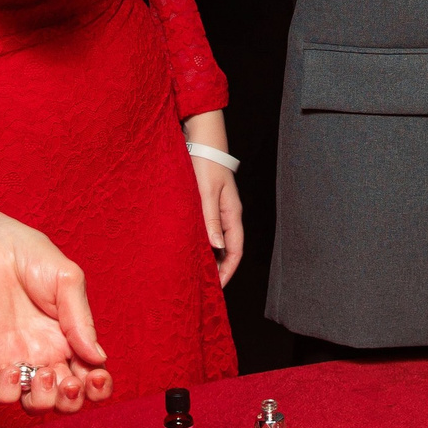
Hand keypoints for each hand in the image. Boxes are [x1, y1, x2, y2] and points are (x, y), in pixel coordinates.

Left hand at [0, 216, 112, 413]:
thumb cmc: (33, 258)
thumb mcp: (69, 282)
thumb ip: (83, 321)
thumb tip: (99, 358)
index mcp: (72, 341)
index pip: (91, 380)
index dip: (99, 389)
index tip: (97, 376)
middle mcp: (48, 356)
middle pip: (66, 400)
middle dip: (72, 401)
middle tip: (69, 380)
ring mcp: (20, 359)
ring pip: (35, 405)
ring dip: (45, 401)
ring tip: (44, 373)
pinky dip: (8, 394)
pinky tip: (14, 371)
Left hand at [185, 111, 244, 285]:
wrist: (201, 139)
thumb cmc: (204, 163)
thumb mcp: (205, 192)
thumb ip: (210, 218)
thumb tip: (216, 246)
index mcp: (232, 214)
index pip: (235, 250)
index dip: (228, 271)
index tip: (217, 288)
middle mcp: (228, 214)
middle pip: (228, 249)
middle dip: (219, 268)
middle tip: (204, 286)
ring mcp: (219, 209)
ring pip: (218, 240)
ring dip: (210, 257)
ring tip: (196, 272)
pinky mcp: (208, 203)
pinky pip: (209, 229)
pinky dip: (203, 243)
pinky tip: (191, 248)